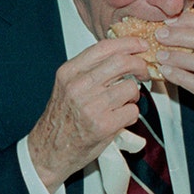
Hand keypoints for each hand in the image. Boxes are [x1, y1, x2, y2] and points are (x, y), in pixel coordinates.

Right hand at [27, 37, 149, 190]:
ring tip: (125, 102)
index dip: (128, 43)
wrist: (49, 150)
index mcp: (69, 72)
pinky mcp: (103, 125)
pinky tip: (121, 118)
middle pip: (122, 62)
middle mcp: (79, 86)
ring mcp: (92, 106)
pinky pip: (132, 111)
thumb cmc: (62, 118)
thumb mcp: (67, 86)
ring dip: (134, 94)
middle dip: (140, 64)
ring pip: (131, 88)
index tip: (140, 45)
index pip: (105, 47)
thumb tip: (122, 55)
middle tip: (144, 71)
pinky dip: (131, 114)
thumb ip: (89, 70)